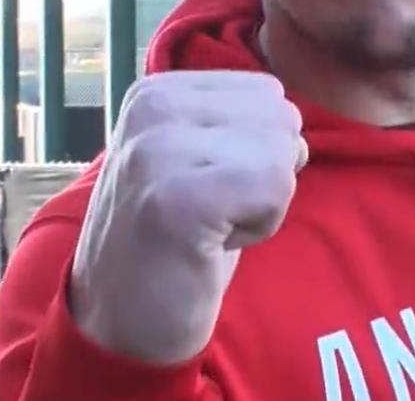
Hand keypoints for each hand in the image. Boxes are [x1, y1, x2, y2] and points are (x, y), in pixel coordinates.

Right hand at [67, 70, 307, 364]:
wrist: (122, 323)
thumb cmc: (176, 241)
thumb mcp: (198, 158)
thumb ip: (238, 120)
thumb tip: (292, 113)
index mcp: (156, 91)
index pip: (268, 93)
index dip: (259, 149)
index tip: (208, 188)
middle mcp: (150, 107)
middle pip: (281, 118)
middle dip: (267, 173)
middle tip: (211, 214)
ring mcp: (157, 149)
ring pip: (281, 151)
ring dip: (265, 203)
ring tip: (209, 228)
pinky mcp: (176, 197)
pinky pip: (275, 186)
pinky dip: (261, 225)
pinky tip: (212, 245)